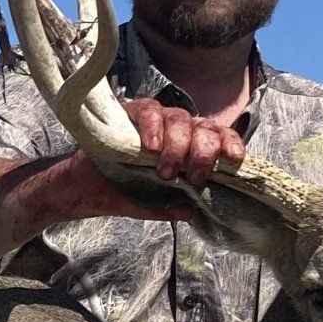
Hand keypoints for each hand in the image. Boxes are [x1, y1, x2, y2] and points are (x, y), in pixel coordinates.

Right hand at [64, 103, 245, 222]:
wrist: (89, 188)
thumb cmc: (125, 192)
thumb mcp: (154, 205)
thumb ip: (172, 207)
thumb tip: (191, 212)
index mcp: (190, 147)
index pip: (218, 137)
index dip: (229, 143)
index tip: (233, 159)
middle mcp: (178, 129)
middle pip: (203, 127)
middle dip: (203, 151)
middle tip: (192, 175)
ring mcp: (156, 119)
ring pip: (179, 118)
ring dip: (177, 144)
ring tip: (165, 170)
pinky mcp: (132, 112)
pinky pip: (150, 110)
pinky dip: (153, 127)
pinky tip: (151, 147)